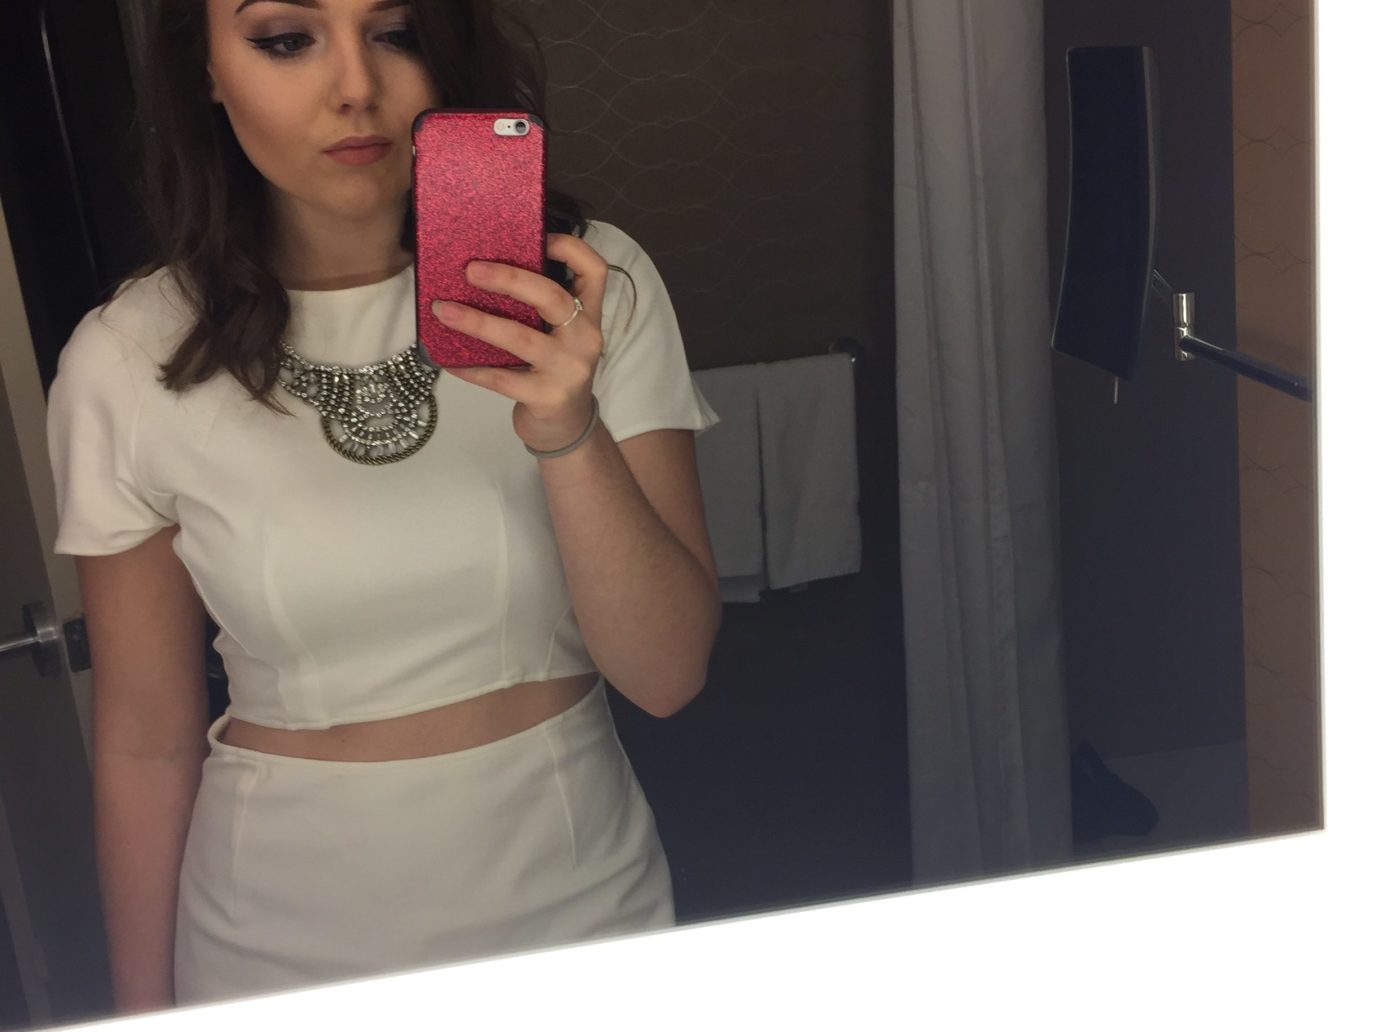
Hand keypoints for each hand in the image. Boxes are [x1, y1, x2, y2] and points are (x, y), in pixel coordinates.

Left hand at [430, 233, 606, 452]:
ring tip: (443, 310)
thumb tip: (483, 269)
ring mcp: (569, 370)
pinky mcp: (547, 397)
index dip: (570, 247)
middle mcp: (585, 339)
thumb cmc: (554, 371)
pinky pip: (501, 378)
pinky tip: (448, 360)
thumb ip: (540, 308)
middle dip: (509, 278)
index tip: (539, 237)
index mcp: (589, 316)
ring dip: (477, 321)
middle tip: (470, 270)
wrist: (566, 428)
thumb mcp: (559, 336)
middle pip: (552, 297)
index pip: (594, 270)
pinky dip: (471, 368)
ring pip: (521, 337)